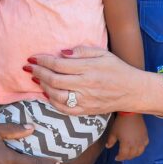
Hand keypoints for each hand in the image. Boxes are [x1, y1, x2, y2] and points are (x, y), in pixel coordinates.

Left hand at [29, 46, 143, 115]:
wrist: (133, 91)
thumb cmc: (117, 69)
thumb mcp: (102, 53)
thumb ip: (81, 51)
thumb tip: (61, 53)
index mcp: (89, 69)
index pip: (59, 64)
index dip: (42, 61)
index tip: (33, 57)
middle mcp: (86, 86)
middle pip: (54, 80)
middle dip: (38, 73)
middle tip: (29, 67)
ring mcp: (86, 100)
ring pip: (56, 96)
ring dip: (43, 87)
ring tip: (36, 79)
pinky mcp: (87, 111)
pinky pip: (64, 109)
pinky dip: (52, 101)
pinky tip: (47, 93)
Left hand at [107, 113, 147, 160]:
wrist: (131, 113)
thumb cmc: (120, 123)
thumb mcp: (113, 132)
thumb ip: (110, 141)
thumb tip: (108, 147)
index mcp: (126, 144)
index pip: (123, 155)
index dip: (120, 158)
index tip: (116, 158)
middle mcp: (135, 145)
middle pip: (132, 155)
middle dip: (126, 157)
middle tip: (122, 156)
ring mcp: (141, 141)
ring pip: (139, 152)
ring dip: (134, 155)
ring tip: (130, 153)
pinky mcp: (146, 137)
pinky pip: (144, 146)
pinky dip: (141, 148)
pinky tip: (137, 147)